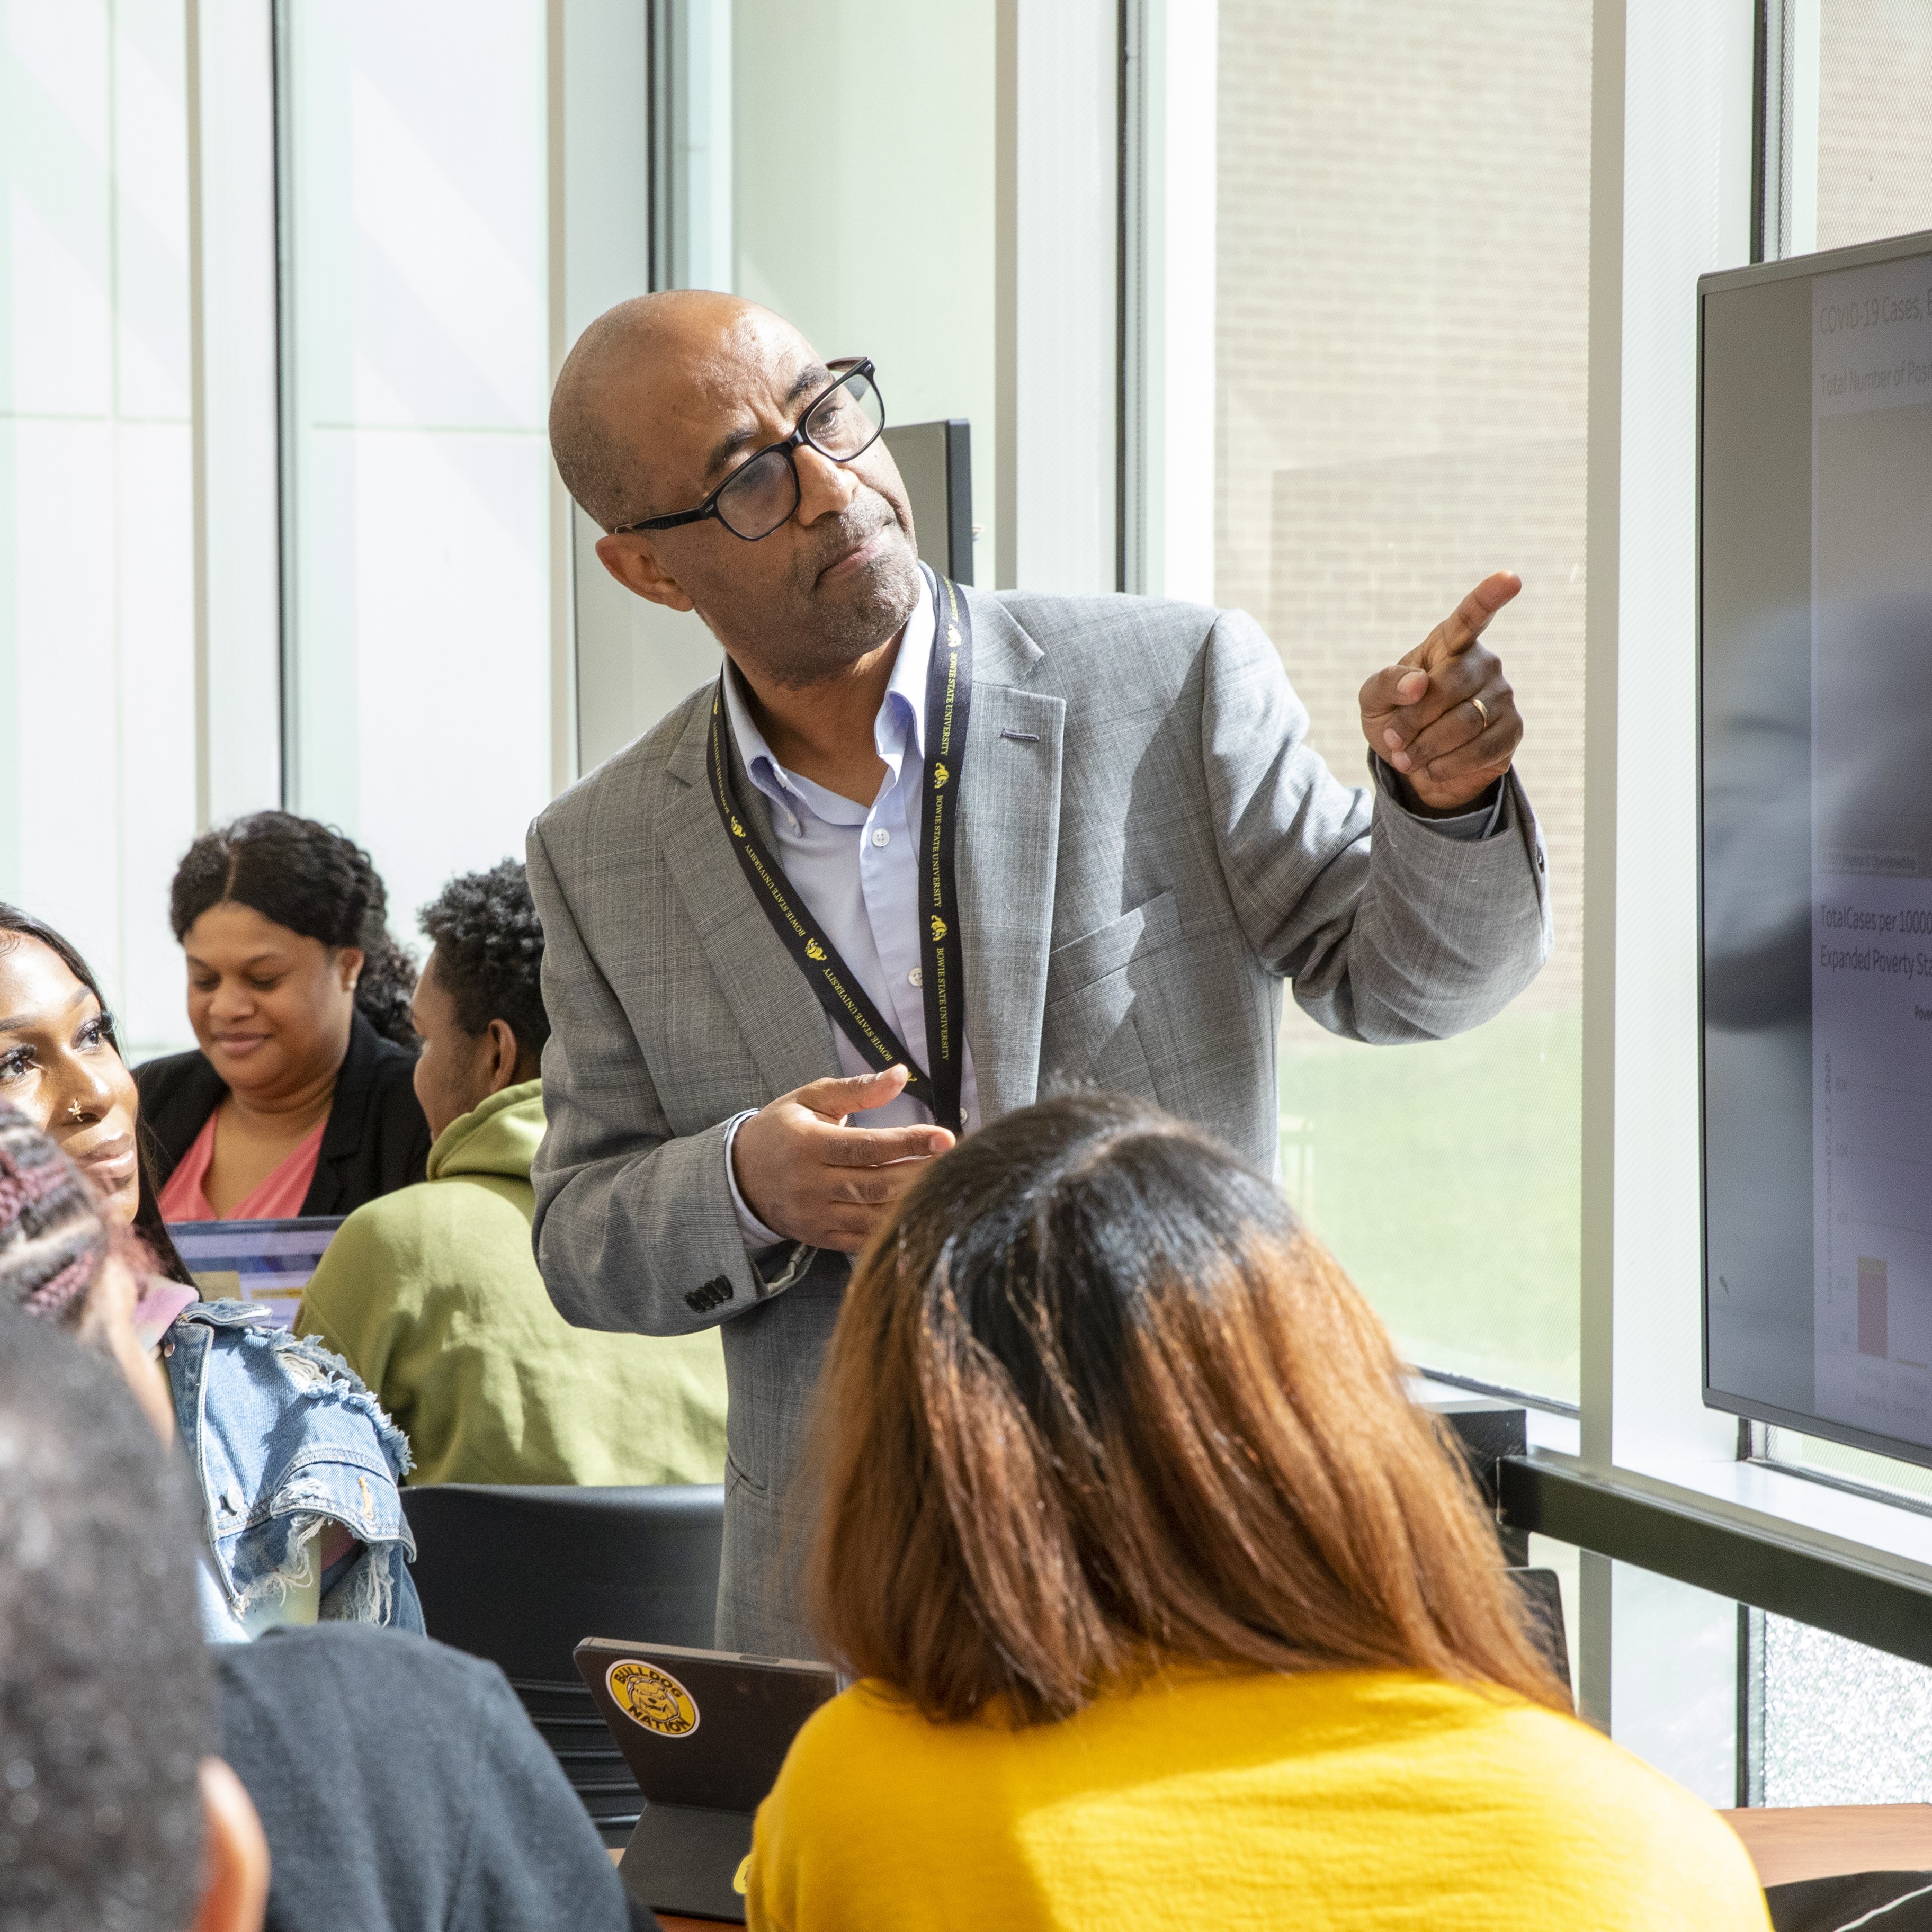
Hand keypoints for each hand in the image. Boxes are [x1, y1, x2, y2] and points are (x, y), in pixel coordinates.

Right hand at [733, 1066, 954, 1253]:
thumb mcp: (811, 1098)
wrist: (739, 1176)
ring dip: (912, 1203)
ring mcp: (815, 1215)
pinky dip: (892, 1230)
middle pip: (876, 1184)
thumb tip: (900, 1074)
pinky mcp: (820, 1237)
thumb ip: (857, 1089)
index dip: (908, 1143)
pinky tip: (918, 1214)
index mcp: (808, 1144)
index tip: (946, 1138)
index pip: (867, 1147)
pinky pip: (862, 1240)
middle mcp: (811, 1184)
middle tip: (956, 1164)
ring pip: (873, 1215)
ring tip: (945, 1187)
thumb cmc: (781, 1129)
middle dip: (920, 1174)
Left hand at [1358, 570, 1525, 812]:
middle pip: (1449, 687)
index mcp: (1449, 644)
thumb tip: (1417, 684)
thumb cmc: (1395, 717)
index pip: (1470, 616)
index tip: (1510, 579)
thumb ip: (1387, 683)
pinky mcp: (1512, 729)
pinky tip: (1430, 768)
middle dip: (1413, 720)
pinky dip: (1445, 766)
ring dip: (1425, 748)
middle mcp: (1483, 663)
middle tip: (1393, 740)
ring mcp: (1502, 695)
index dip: (1489, 597)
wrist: (1416, 763)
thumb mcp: (1374, 699)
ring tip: (1406, 757)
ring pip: (1465, 723)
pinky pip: (1480, 750)